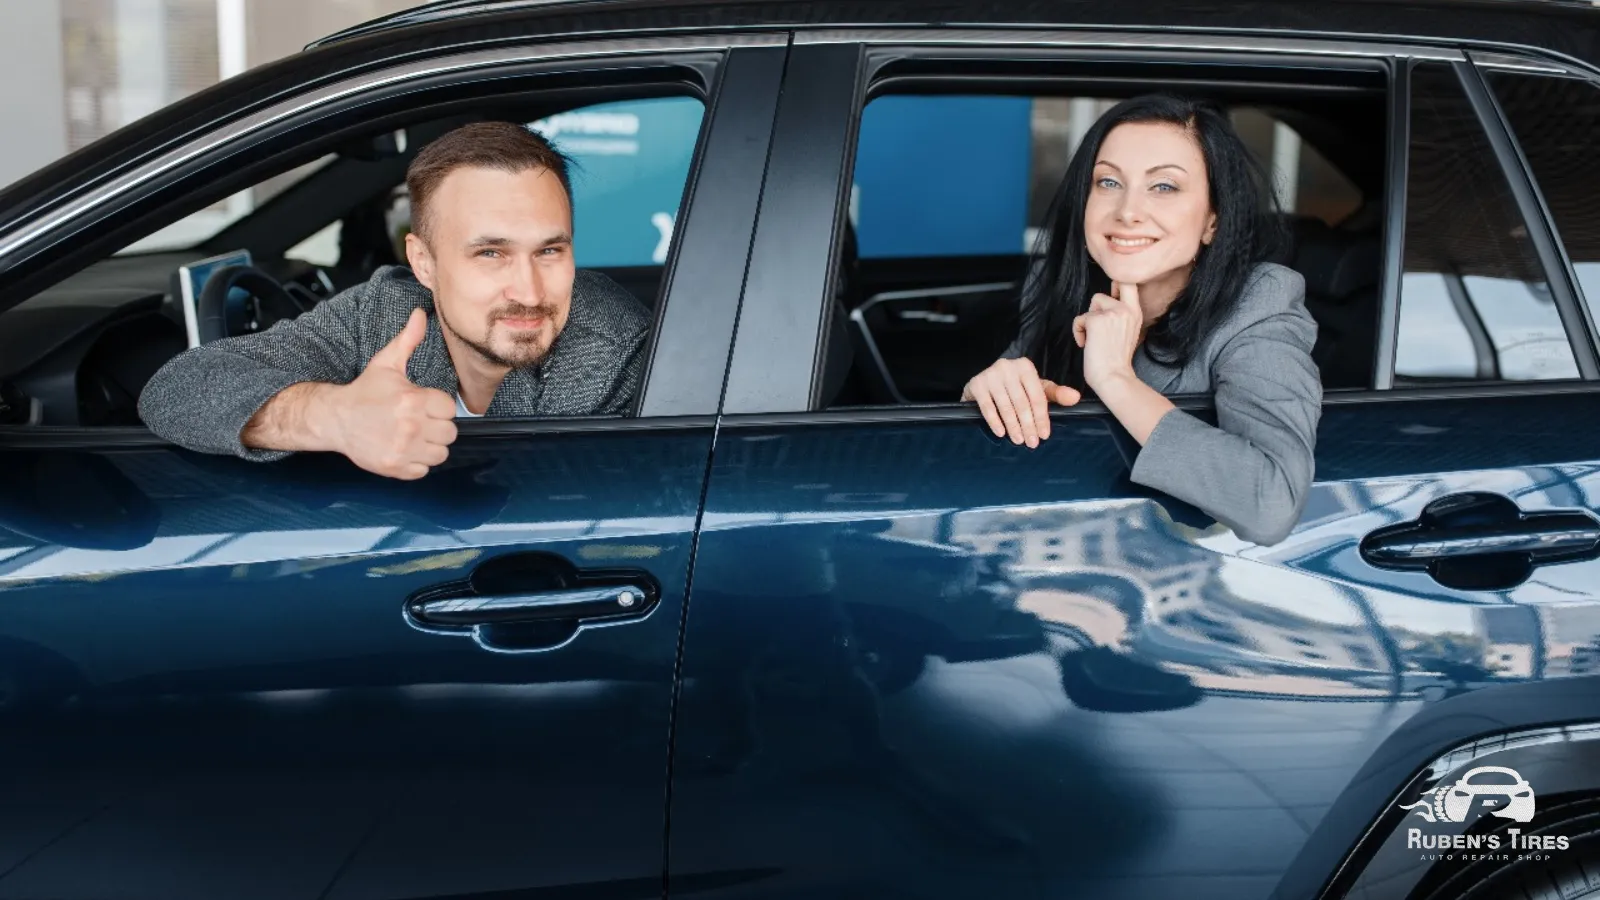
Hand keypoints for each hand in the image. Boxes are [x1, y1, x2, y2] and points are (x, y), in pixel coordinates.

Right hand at [313, 308, 458, 479]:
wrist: (335, 419)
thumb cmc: (365, 392)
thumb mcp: (386, 364)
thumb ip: (408, 340)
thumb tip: (421, 314)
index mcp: (413, 399)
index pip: (449, 409)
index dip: (438, 406)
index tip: (423, 404)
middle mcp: (411, 426)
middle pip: (449, 433)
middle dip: (437, 426)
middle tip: (419, 421)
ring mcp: (403, 449)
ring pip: (441, 454)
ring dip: (430, 446)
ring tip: (413, 435)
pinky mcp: (395, 467)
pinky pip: (423, 470)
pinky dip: (417, 463)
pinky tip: (404, 449)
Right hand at [960, 356, 1080, 447]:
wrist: (982, 382)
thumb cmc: (1014, 387)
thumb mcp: (1036, 388)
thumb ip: (1056, 394)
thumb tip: (1076, 398)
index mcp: (1025, 367)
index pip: (1037, 396)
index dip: (1041, 417)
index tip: (1044, 435)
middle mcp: (1008, 367)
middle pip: (1022, 403)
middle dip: (1028, 425)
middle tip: (1032, 443)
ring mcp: (990, 375)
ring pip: (1006, 406)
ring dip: (1013, 426)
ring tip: (1019, 440)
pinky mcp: (977, 384)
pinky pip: (988, 407)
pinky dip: (995, 422)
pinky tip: (1001, 433)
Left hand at [1073, 281, 1143, 392]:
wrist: (1114, 378)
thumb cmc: (1116, 360)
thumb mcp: (1128, 331)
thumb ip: (1122, 315)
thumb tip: (1109, 301)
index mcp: (1136, 312)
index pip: (1129, 282)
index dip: (1117, 283)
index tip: (1111, 299)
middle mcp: (1127, 309)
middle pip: (1106, 290)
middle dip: (1098, 305)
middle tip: (1098, 326)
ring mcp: (1113, 312)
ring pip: (1093, 303)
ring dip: (1088, 320)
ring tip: (1093, 338)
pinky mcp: (1096, 320)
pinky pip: (1080, 319)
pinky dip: (1079, 331)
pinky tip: (1086, 344)